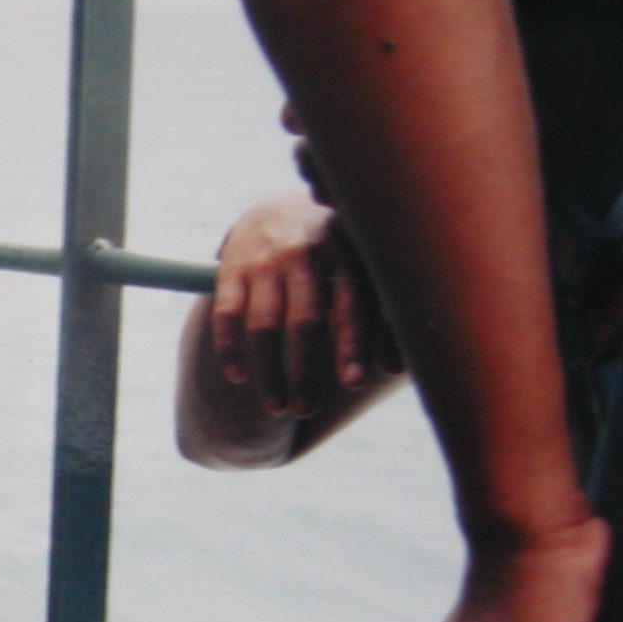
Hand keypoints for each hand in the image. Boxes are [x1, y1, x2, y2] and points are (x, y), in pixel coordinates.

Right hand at [208, 193, 398, 416]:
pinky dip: (230, 349)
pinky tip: (238, 376)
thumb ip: (378, 312)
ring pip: (263, 325)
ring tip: (277, 408)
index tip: (353, 384)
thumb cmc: (331, 256)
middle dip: (304, 372)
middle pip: (303, 322)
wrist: (276, 209)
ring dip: (269, 372)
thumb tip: (396, 369)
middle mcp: (305, 253)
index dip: (352, 346)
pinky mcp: (230, 268)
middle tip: (306, 411)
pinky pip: (226, 315)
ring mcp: (263, 260)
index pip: (351, 305)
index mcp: (345, 253)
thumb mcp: (358, 268)